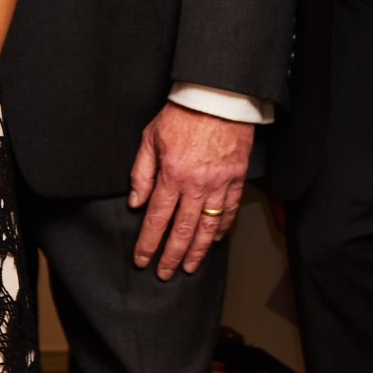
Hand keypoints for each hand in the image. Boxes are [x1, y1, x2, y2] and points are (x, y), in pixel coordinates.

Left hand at [129, 101, 252, 278]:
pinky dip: (222, 229)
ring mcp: (219, 184)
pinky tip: (214, 241)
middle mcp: (196, 185)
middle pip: (182, 231)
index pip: (157, 219)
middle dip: (171, 256)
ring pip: (208, 227)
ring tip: (189, 267)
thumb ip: (141, 173)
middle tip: (164, 273)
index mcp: (171, 174)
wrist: (217, 98)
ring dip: (197, 251)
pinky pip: (230, 211)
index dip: (148, 243)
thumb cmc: (181, 115)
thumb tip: (135, 203)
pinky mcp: (237, 179)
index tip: (142, 260)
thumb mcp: (150, 139)